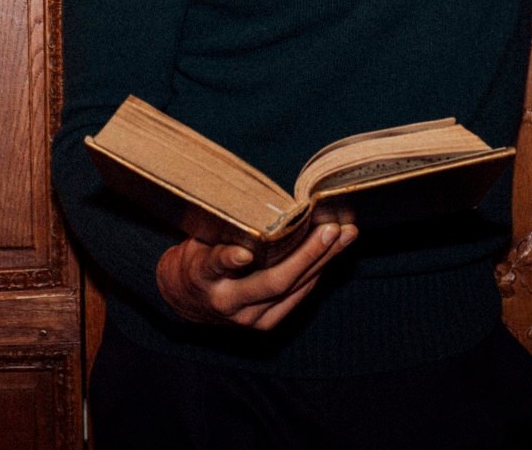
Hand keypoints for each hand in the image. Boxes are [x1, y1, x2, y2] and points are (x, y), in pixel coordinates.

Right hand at [156, 223, 357, 331]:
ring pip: (293, 289)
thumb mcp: (198, 242)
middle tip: (330, 229)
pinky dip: (315, 272)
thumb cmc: (196, 259)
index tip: (244, 252)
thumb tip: (257, 206)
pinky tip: (332, 252)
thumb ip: (223, 233)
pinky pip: (297, 296)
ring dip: (323, 261)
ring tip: (345, 235)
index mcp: (204, 276)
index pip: (216, 265)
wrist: (186, 300)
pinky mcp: (265, 325)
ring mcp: (249, 318)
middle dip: (307, 254)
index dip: (229, 259)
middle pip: (273, 281)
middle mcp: (228, 302)